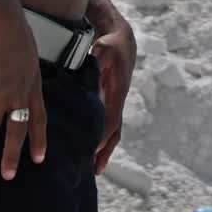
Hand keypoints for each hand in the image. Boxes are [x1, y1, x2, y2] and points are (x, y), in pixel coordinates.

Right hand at [0, 0, 45, 180]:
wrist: (2, 15)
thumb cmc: (13, 32)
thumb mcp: (25, 57)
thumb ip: (17, 77)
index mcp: (32, 83)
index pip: (39, 116)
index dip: (38, 138)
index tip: (39, 159)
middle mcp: (20, 88)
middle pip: (18, 126)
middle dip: (13, 153)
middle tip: (9, 175)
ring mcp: (2, 85)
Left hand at [91, 26, 135, 173]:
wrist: (122, 40)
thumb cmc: (111, 45)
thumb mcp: (102, 50)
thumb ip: (95, 64)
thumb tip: (88, 79)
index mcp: (118, 91)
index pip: (111, 119)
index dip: (101, 136)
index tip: (91, 150)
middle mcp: (119, 100)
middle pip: (114, 131)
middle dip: (105, 151)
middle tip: (93, 170)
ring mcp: (116, 101)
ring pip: (113, 131)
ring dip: (106, 149)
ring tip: (96, 169)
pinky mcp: (111, 100)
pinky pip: (109, 124)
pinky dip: (104, 139)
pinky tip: (95, 151)